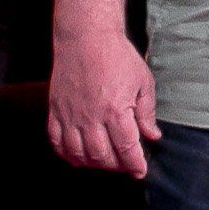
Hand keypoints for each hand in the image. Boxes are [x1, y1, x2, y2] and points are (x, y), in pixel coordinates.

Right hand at [47, 31, 159, 176]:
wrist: (86, 38)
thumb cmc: (118, 56)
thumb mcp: (143, 81)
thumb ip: (147, 112)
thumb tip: (152, 135)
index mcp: (115, 109)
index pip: (126, 147)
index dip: (134, 164)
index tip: (140, 171)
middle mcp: (91, 117)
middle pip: (102, 156)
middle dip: (116, 166)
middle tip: (125, 165)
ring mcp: (70, 115)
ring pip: (78, 153)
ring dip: (93, 164)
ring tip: (105, 162)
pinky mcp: (56, 111)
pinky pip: (56, 141)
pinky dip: (67, 154)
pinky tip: (77, 156)